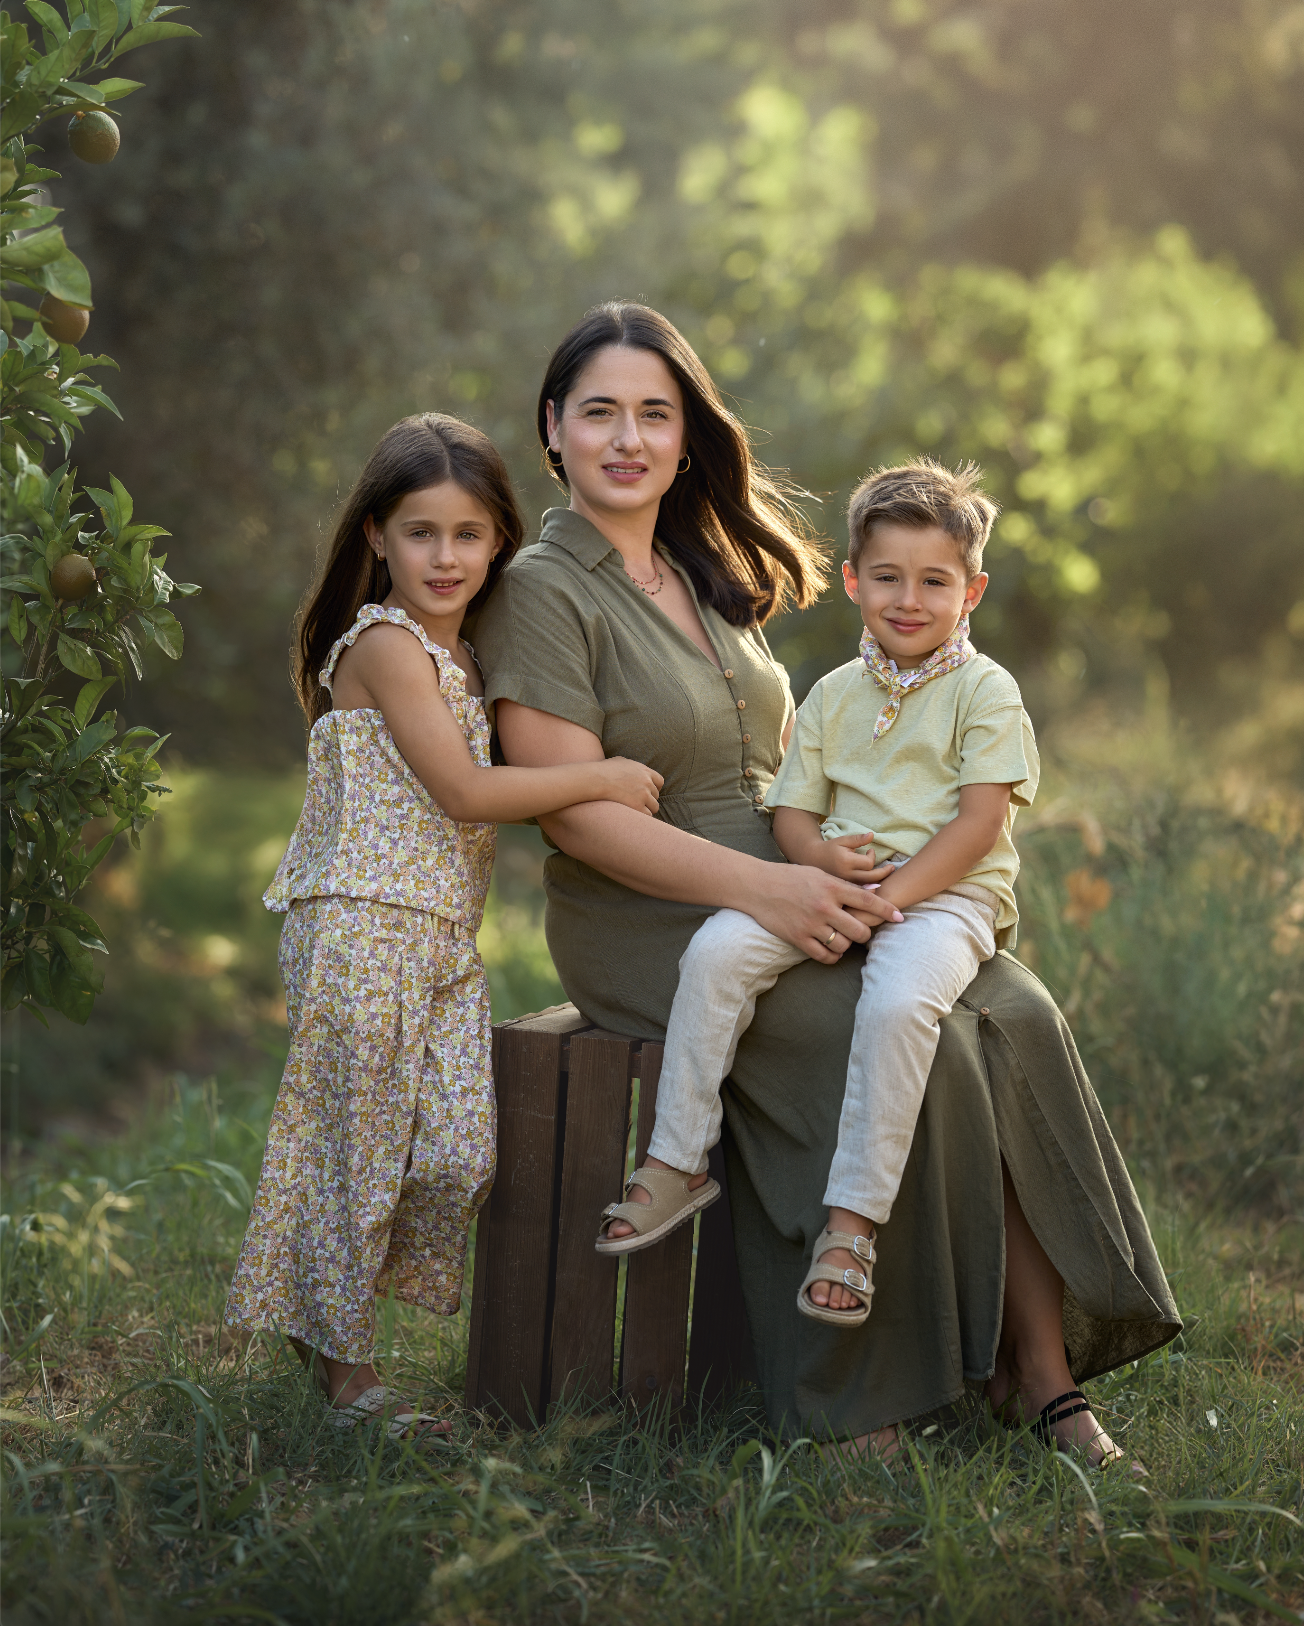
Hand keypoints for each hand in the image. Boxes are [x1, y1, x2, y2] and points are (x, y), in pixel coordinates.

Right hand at [590, 756, 663, 815]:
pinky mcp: (638, 806)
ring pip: (654, 807)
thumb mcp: (620, 761)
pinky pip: (647, 815)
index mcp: (644, 771)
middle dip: (648, 799)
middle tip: (637, 802)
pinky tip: (634, 815)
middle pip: (656, 795)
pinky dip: (642, 816)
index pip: (659, 782)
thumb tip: (630, 767)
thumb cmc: (604, 770)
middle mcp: (647, 782)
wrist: (597, 779)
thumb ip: (630, 765)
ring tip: (636, 810)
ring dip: (647, 809)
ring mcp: (643, 794)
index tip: (647, 792)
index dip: (654, 788)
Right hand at [747, 863, 905, 963]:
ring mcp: (811, 924)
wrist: (757, 886)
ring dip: (846, 945)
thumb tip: (875, 890)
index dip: (886, 910)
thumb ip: (845, 885)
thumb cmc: (790, 877)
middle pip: (860, 929)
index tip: (899, 917)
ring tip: (842, 939)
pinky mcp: (798, 938)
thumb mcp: (819, 874)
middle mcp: (824, 906)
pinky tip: (831, 951)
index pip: (867, 900)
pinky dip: (832, 956)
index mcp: (831, 887)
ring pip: (843, 945)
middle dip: (864, 933)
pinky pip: (824, 956)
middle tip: (861, 931)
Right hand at [809, 832, 895, 884]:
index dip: (872, 856)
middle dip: (884, 872)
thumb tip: (872, 835)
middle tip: (891, 867)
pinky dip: (871, 889)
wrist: (812, 862)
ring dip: (879, 881)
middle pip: (872, 878)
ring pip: (869, 888)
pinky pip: (861, 893)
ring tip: (886, 874)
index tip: (870, 851)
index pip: (868, 863)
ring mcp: (845, 886)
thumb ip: (857, 839)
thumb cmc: (829, 849)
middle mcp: (846, 876)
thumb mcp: (842, 840)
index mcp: (846, 862)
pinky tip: (875, 883)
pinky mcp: (844, 892)